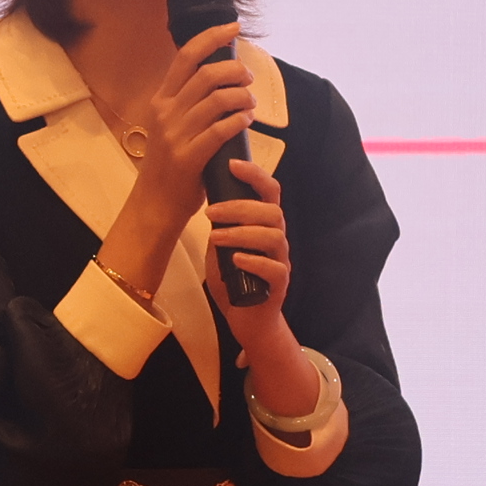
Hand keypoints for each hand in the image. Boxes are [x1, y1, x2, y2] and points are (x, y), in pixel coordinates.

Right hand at [97, 21, 256, 299]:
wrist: (155, 204)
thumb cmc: (171, 164)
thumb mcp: (172, 126)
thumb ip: (190, 102)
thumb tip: (223, 76)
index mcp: (161, 100)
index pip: (187, 56)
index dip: (212, 37)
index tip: (234, 27)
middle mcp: (165, 112)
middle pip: (207, 74)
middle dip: (235, 69)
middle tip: (249, 77)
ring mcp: (175, 135)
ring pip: (217, 99)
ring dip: (242, 95)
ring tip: (251, 101)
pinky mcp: (188, 157)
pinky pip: (221, 130)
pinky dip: (239, 120)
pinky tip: (247, 120)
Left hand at [201, 153, 299, 367]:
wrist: (247, 320)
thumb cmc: (234, 280)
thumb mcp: (220, 247)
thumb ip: (219, 226)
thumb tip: (205, 200)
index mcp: (264, 225)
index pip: (268, 191)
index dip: (254, 174)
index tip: (232, 164)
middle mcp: (277, 239)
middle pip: (271, 211)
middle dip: (240, 207)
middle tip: (211, 213)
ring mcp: (281, 261)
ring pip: (273, 236)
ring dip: (241, 233)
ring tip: (215, 237)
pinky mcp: (280, 284)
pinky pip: (274, 268)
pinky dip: (253, 260)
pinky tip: (234, 260)